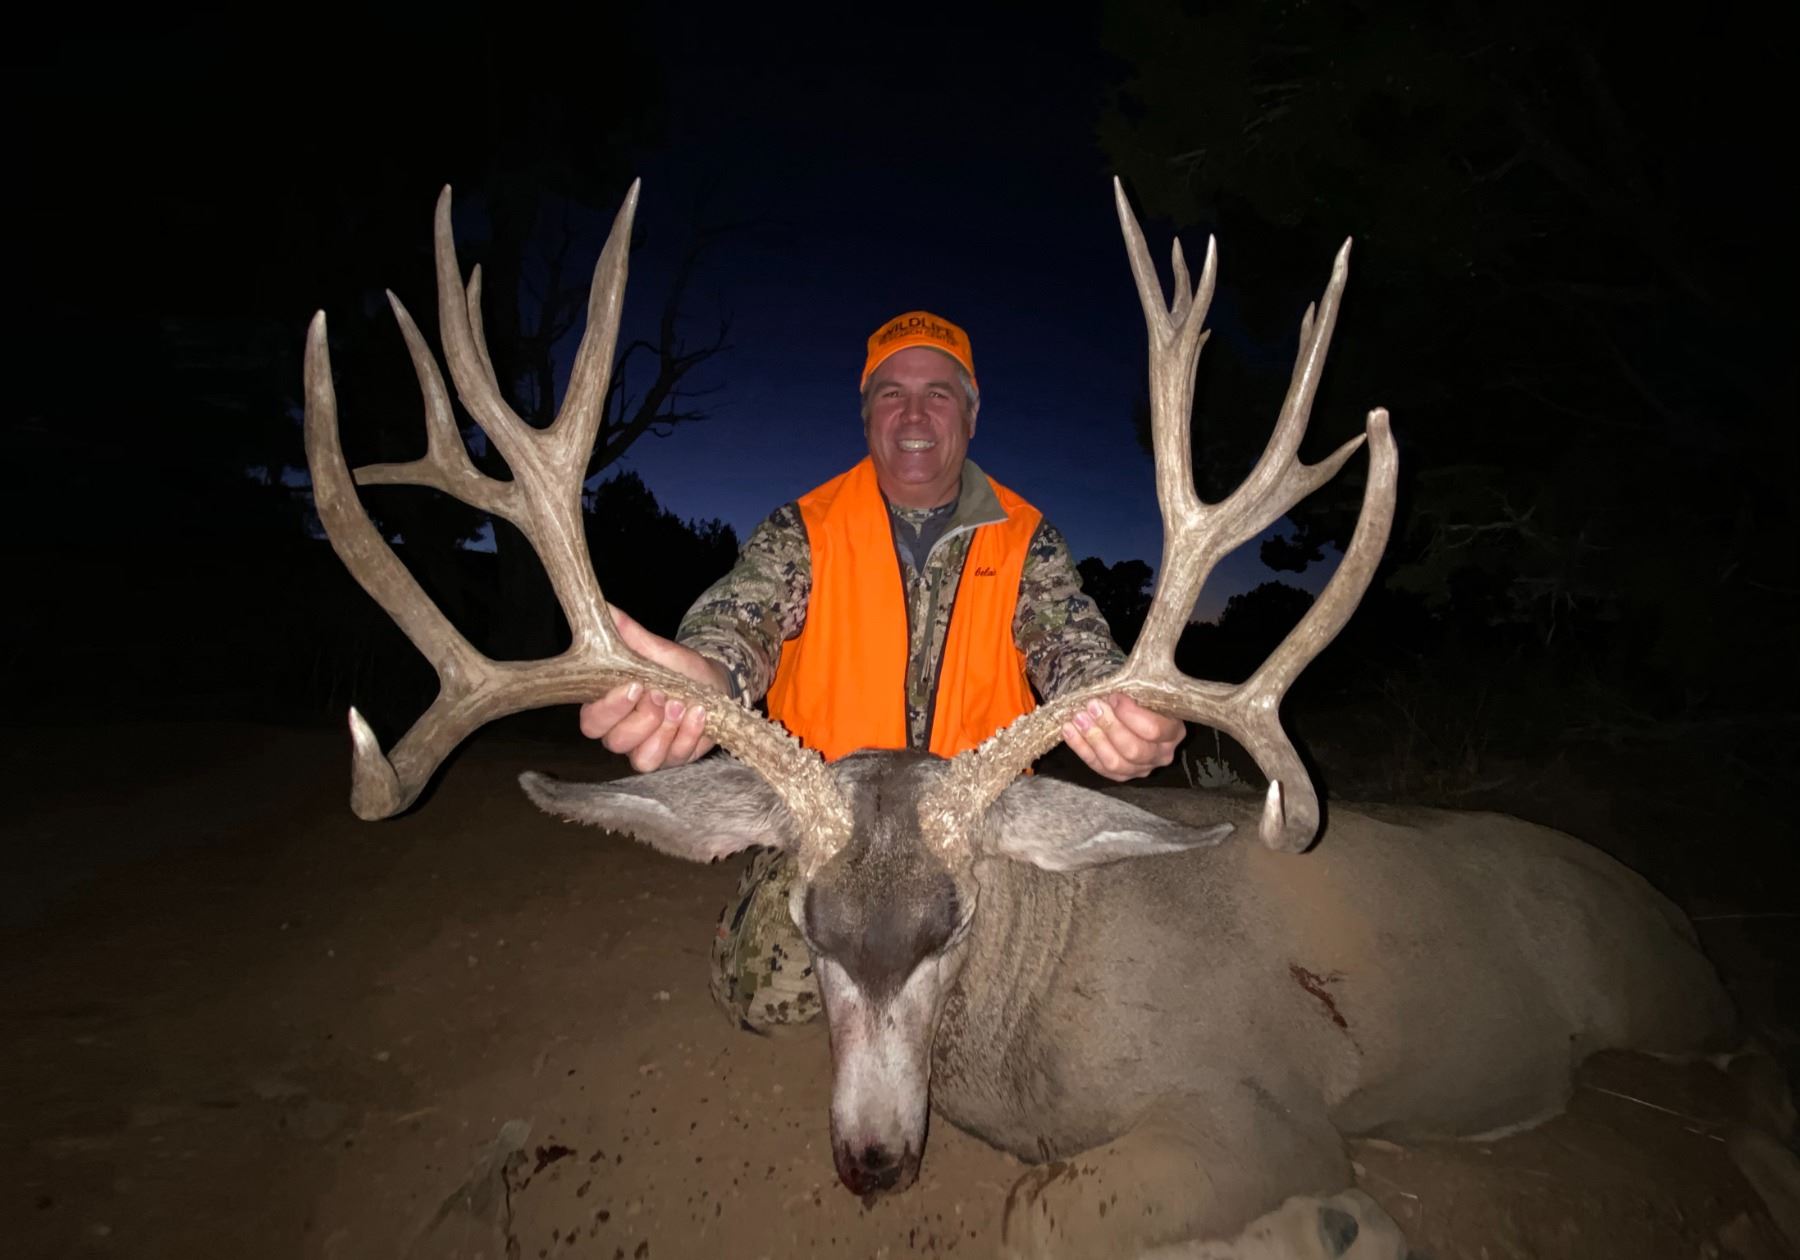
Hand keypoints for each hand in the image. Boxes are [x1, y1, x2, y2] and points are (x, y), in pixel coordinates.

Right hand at [578, 608, 729, 771]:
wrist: (712, 682)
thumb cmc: (676, 667)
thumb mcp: (655, 649)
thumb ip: (629, 635)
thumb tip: (606, 609)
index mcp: (607, 705)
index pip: (592, 719)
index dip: (610, 708)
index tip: (635, 686)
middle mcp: (621, 732)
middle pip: (615, 741)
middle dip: (643, 719)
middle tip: (663, 695)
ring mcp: (645, 749)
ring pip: (643, 758)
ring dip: (666, 731)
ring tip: (683, 705)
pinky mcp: (670, 759)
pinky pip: (673, 759)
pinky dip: (688, 737)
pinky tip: (700, 715)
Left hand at [1061, 693, 1184, 782]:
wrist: (1130, 708)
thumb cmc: (1139, 696)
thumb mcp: (1145, 688)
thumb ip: (1137, 689)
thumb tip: (1114, 692)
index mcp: (1173, 731)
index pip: (1153, 729)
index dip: (1130, 714)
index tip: (1113, 696)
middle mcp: (1161, 754)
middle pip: (1134, 749)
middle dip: (1109, 727)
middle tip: (1092, 706)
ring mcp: (1142, 768)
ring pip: (1115, 763)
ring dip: (1093, 739)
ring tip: (1078, 718)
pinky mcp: (1121, 775)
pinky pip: (1098, 766)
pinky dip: (1081, 748)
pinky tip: (1069, 730)